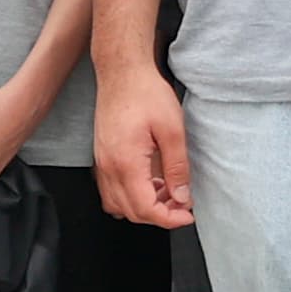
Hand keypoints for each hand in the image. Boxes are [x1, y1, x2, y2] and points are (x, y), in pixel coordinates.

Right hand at [91, 63, 193, 227]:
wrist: (122, 72)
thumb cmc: (145, 94)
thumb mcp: (172, 130)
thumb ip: (177, 168)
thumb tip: (182, 197)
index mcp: (126, 163)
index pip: (146, 209)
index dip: (169, 219)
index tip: (188, 214)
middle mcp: (109, 168)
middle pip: (131, 212)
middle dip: (159, 215)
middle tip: (183, 203)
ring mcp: (102, 163)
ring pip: (118, 205)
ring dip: (144, 207)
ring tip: (167, 192)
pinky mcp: (102, 157)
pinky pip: (111, 191)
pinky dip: (131, 196)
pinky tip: (149, 182)